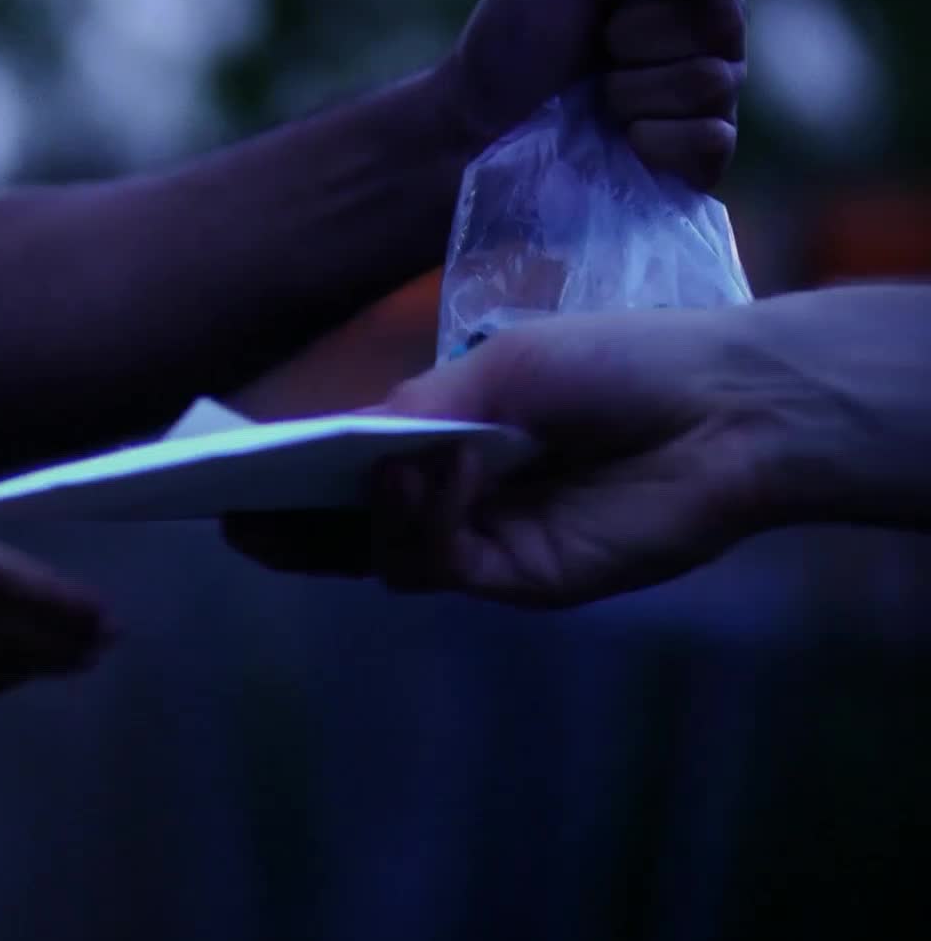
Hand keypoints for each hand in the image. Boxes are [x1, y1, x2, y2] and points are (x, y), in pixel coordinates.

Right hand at [223, 306, 797, 607]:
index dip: (278, 477)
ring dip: (366, 512)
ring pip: (382, 554)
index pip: (339, 472)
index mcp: (439, 444)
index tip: (217, 468)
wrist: (723, 401)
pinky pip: (439, 565)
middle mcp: (451, 501)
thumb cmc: (615, 361)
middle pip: (342, 530)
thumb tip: (335, 445)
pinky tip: (435, 475)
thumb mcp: (494, 370)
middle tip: (225, 508)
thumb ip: (412, 412)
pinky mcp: (520, 578)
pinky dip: (422, 523)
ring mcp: (482, 544)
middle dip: (282, 523)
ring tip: (365, 467)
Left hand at [450, 0, 780, 188]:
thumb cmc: (518, 32)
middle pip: (725, 22)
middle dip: (639, 34)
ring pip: (712, 82)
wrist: (479, 122)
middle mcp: (711, 35)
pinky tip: (622, 137)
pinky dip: (653, 139)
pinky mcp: (698, 161)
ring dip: (632, 90)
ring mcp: (709, 101)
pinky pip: (711, 141)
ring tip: (597, 96)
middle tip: (599, 45)